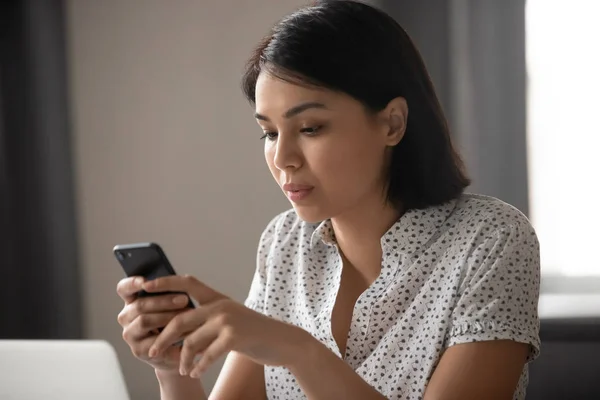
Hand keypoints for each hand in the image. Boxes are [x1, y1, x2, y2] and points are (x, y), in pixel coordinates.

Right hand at [116, 276, 192, 370]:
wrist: (178, 349)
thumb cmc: (174, 319)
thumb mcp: (171, 304)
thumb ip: (168, 292)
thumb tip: (176, 281)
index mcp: (131, 301)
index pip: (124, 288)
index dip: (132, 283)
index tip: (145, 282)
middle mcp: (126, 316)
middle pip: (139, 305)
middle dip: (163, 301)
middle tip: (185, 299)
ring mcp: (130, 334)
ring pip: (144, 321)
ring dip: (167, 316)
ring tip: (187, 314)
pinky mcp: (138, 350)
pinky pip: (152, 339)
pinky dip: (170, 334)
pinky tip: (184, 331)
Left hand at [144, 275, 309, 378]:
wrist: (281, 341)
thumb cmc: (252, 333)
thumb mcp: (229, 319)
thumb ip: (207, 318)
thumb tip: (177, 326)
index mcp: (217, 297)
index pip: (187, 282)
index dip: (165, 282)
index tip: (145, 287)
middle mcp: (220, 305)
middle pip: (180, 318)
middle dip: (163, 337)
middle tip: (153, 351)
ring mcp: (227, 320)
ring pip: (191, 340)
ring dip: (182, 359)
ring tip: (182, 369)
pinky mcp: (234, 336)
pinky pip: (206, 354)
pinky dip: (198, 366)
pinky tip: (195, 372)